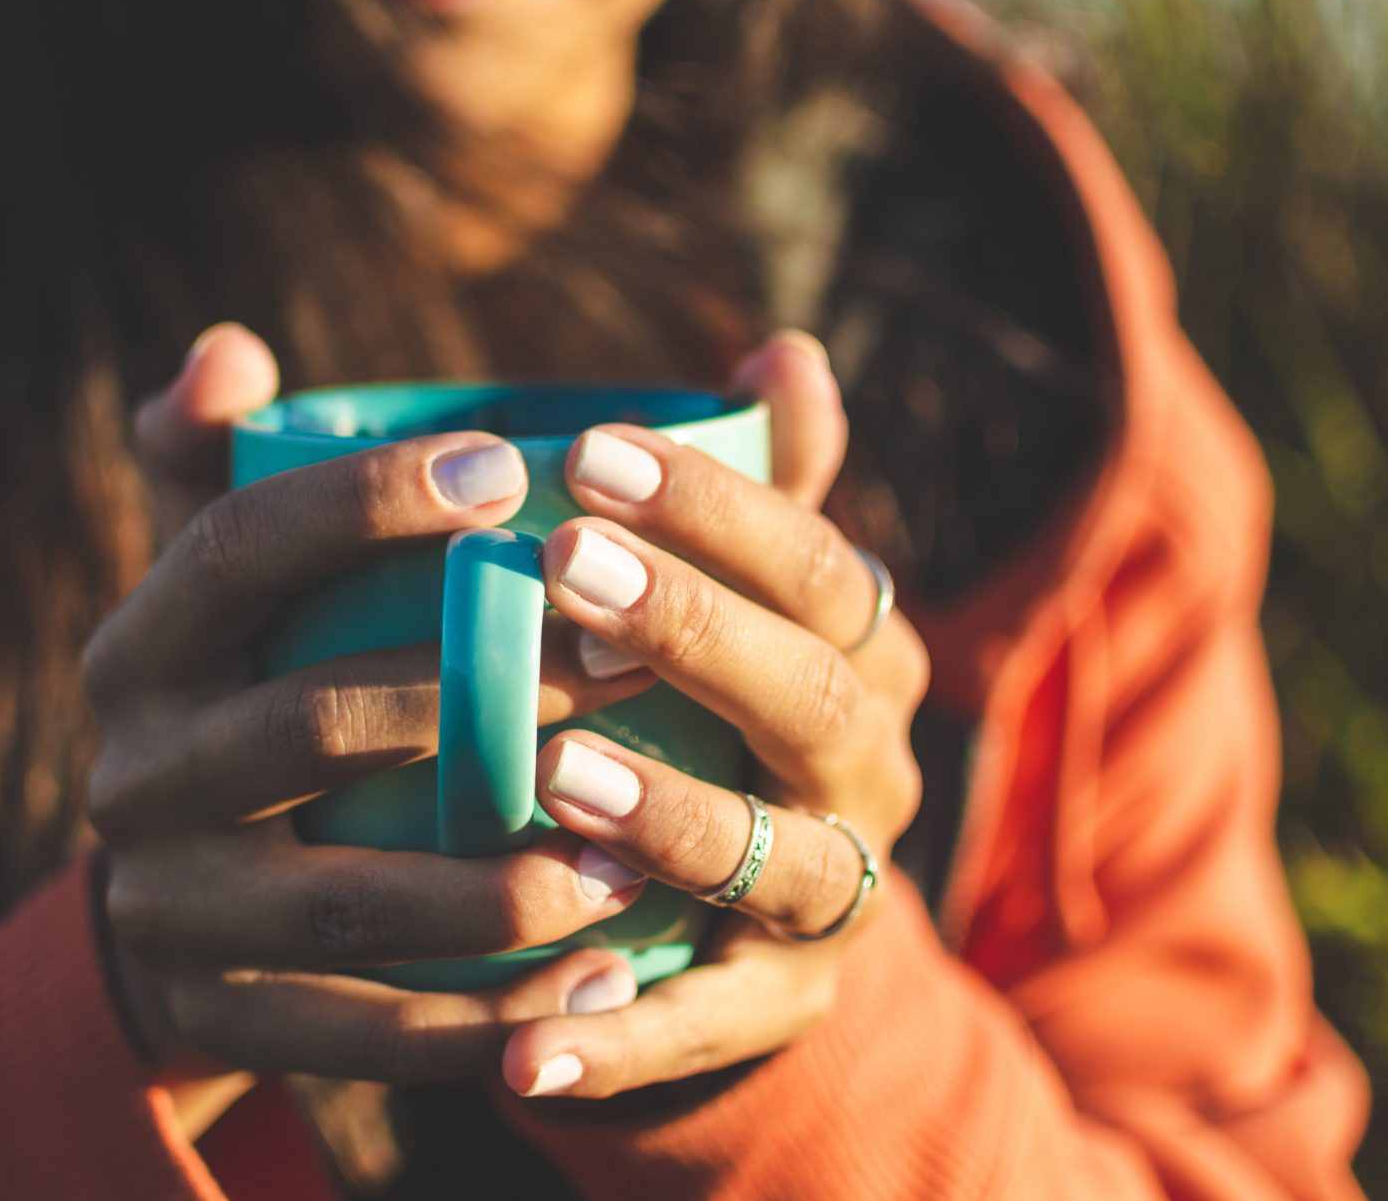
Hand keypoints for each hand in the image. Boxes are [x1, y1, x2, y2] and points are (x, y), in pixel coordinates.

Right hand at [91, 326, 655, 1113]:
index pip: (232, 550)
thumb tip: (229, 348)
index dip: (359, 503)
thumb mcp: (229, 588)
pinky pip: (366, 1036)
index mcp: (140, 647)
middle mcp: (132, 774)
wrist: (180, 914)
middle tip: (637, 660)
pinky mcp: (222, 1020)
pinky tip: (605, 989)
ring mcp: (171, 910)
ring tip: (639, 860)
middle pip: (302, 724)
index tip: (508, 468)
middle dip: (480, 694)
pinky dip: (488, 1023)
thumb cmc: (251, 697)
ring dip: (499, 882)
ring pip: (345, 899)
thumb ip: (235, 463)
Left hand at [499, 331, 931, 1098]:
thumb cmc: (709, 699)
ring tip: (555, 778)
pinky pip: (709, 1024)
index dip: (719, 505)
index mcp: (858, 649)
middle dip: (697, 628)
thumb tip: (784, 347)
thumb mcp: (735, 592)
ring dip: (673, 817)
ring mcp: (833, 892)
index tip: (589, 446)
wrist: (741, 895)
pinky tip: (522, 1041)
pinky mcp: (780, 999)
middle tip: (565, 566)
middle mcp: (866, 766)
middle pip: (814, 696)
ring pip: (777, 858)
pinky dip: (624, 1035)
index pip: (818, 561)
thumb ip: (749, 482)